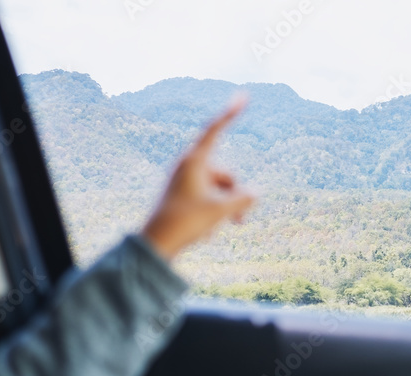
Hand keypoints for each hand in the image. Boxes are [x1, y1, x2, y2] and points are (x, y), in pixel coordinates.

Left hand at [140, 97, 256, 260]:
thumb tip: (255, 193)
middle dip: (236, 194)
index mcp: (194, 160)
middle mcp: (187, 166)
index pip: (215, 129)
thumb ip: (243, 199)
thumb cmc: (186, 222)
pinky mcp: (180, 194)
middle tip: (240, 222)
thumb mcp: (221, 210)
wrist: (155, 243)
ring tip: (225, 228)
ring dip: (226, 206)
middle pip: (224, 172)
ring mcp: (183, 180)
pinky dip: (212, 211)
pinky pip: (206, 196)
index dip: (231, 113)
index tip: (244, 96)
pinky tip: (207, 232)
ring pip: (217, 186)